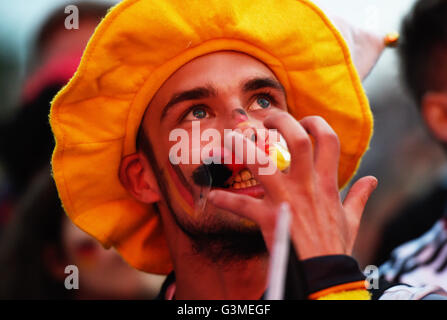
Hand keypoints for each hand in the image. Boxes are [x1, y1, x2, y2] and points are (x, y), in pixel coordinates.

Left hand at [207, 113, 376, 259]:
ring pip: (262, 164)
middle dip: (281, 122)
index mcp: (327, 184)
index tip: (305, 120)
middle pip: (297, 141)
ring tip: (230, 138)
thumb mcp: (351, 220)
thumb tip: (372, 180)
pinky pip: (242, 205)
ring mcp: (286, 200)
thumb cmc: (335, 247)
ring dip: (243, 148)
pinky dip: (225, 200)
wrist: (323, 275)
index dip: (316, 124)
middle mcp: (307, 186)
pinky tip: (212, 197)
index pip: (328, 141)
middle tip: (267, 118)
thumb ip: (359, 197)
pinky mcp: (269, 219)